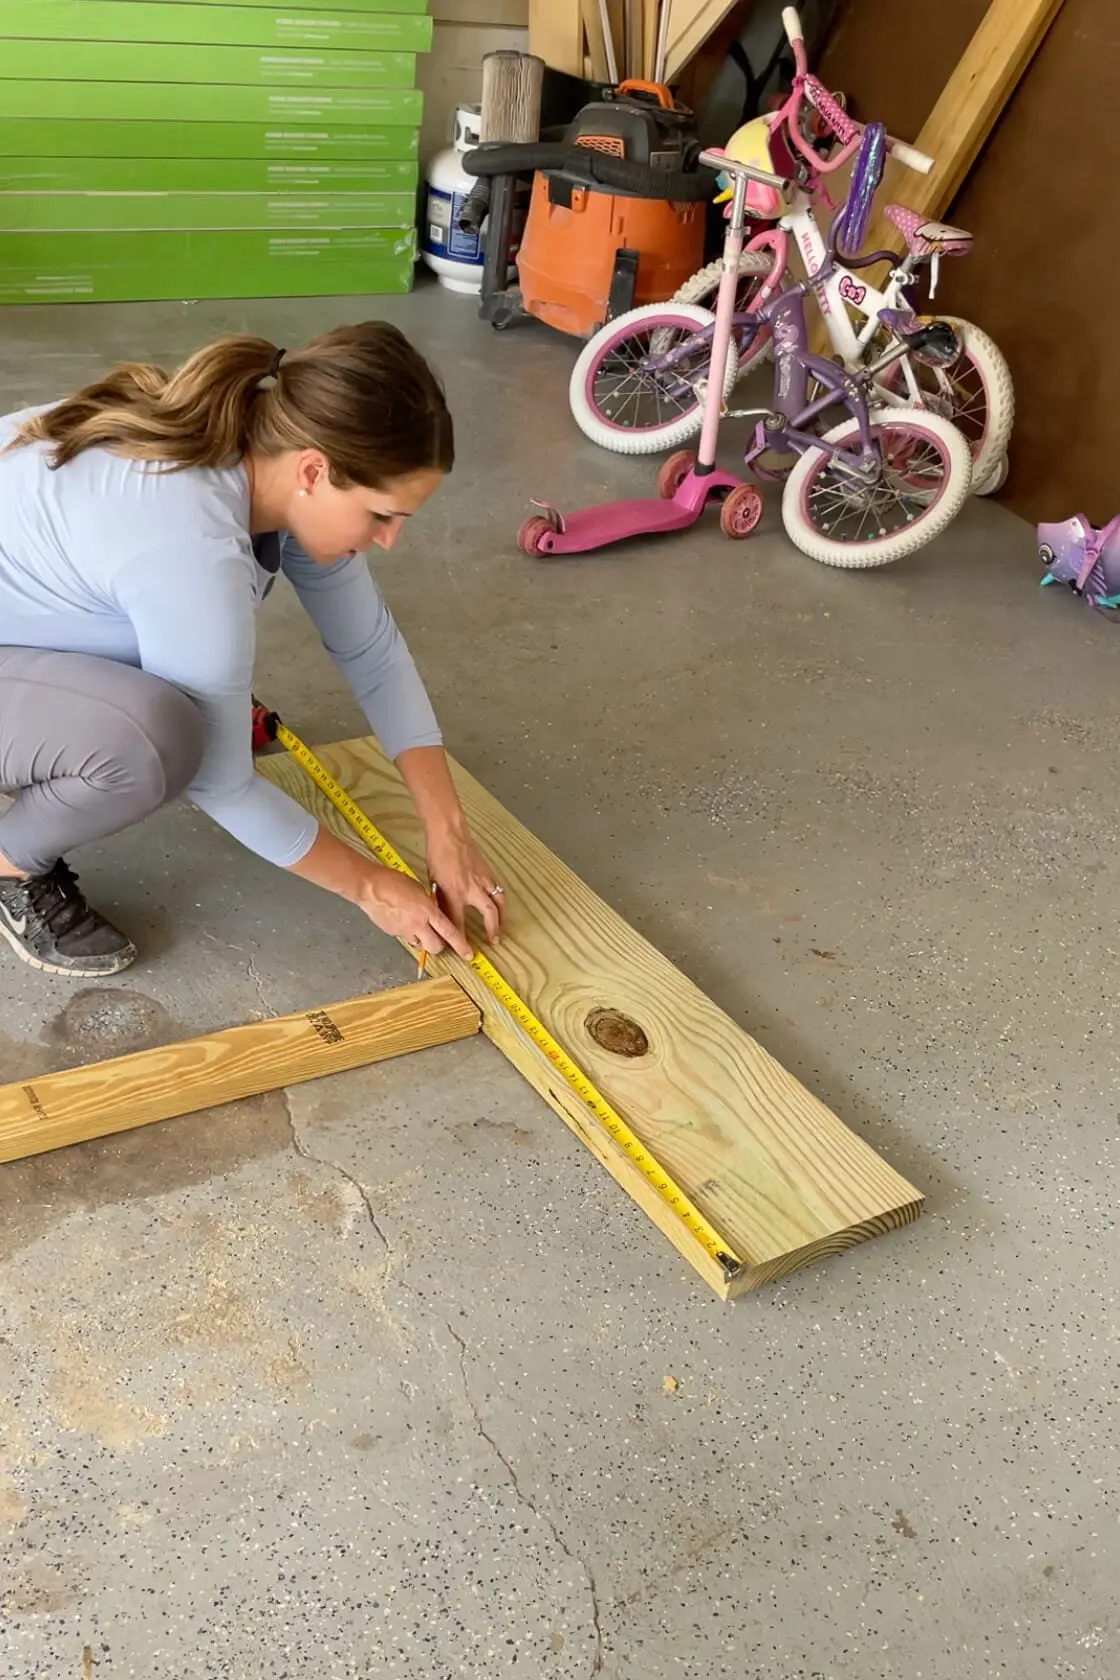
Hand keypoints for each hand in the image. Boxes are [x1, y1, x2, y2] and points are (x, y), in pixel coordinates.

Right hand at [358, 868, 472, 960]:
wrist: (370, 887)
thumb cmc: (393, 881)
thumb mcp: (419, 890)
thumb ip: (429, 905)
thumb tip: (433, 913)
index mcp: (428, 910)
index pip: (449, 932)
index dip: (460, 945)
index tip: (468, 954)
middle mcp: (418, 924)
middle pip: (435, 947)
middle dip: (439, 946)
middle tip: (438, 940)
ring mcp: (404, 931)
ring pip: (420, 945)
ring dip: (422, 940)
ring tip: (416, 926)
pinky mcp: (393, 933)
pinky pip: (405, 938)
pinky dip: (407, 933)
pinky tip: (401, 920)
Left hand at [425, 830, 505, 945]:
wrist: (450, 835)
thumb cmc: (438, 857)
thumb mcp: (433, 883)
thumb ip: (441, 902)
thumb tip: (443, 919)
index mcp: (454, 892)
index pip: (459, 922)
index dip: (461, 939)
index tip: (465, 951)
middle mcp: (472, 889)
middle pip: (488, 914)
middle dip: (492, 930)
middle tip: (494, 942)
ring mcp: (483, 880)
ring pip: (499, 903)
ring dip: (502, 919)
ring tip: (501, 929)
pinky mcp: (489, 873)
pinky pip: (499, 891)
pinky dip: (502, 903)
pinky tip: (501, 909)